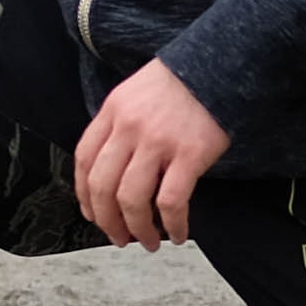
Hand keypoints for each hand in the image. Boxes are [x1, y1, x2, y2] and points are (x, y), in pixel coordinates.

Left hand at [71, 58, 232, 247]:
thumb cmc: (181, 82)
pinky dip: (172, 225)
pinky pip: (171, 201)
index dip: (85, 195)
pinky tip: (177, 234)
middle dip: (107, 222)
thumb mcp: (135, 93)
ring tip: (148, 241)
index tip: (93, 214)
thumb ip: (119, 126)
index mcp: (113, 111)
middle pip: (102, 186)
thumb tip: (114, 171)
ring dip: (137, 230)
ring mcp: (158, 141)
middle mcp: (129, 127)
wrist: (220, 64)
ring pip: (132, 199)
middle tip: (118, 238)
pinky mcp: (190, 154)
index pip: (84, 161)